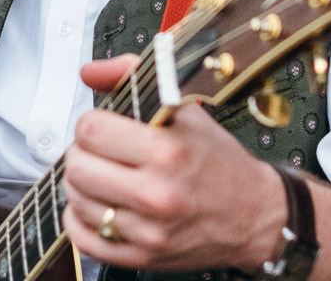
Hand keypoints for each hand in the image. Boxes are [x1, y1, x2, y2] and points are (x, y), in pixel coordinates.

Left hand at [59, 54, 288, 273]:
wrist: (254, 214)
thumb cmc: (218, 160)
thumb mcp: (184, 107)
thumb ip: (132, 77)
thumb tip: (89, 72)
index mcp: (167, 151)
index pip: (90, 130)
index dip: (91, 123)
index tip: (104, 126)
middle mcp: (157, 194)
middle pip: (78, 167)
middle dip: (82, 153)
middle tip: (100, 152)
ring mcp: (149, 231)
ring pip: (77, 201)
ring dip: (82, 185)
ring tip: (103, 176)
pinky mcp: (143, 257)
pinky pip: (85, 238)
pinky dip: (81, 220)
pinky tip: (100, 205)